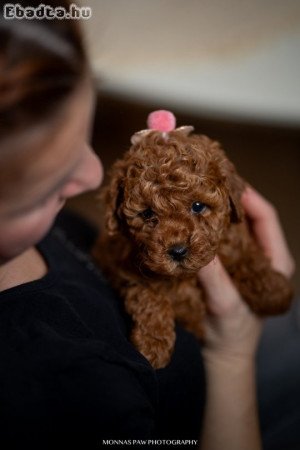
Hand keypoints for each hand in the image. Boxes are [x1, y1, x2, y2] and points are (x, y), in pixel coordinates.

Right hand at [198, 186, 294, 362]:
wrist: (224, 351)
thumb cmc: (233, 333)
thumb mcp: (226, 306)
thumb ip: (214, 278)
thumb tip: (196, 247)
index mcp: (275, 261)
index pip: (266, 219)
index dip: (249, 198)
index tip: (226, 183)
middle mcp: (262, 254)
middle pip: (250, 216)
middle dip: (230, 199)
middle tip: (207, 184)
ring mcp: (245, 257)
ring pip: (234, 225)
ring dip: (217, 211)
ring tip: (198, 196)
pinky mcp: (229, 263)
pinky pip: (220, 237)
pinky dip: (208, 227)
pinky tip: (192, 220)